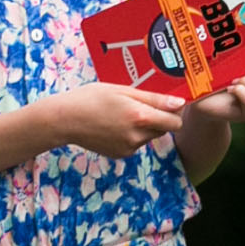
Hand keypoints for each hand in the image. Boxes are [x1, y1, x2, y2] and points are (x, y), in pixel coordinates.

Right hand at [53, 82, 185, 158]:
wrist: (65, 120)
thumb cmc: (91, 98)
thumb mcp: (123, 91)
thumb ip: (154, 99)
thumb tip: (179, 103)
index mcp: (140, 117)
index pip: (175, 122)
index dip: (174, 112)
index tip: (168, 103)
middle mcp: (137, 136)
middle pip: (164, 130)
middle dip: (159, 118)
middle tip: (141, 105)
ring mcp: (129, 148)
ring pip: (149, 136)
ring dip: (145, 127)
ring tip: (123, 114)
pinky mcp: (121, 155)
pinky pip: (136, 144)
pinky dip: (132, 135)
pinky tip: (115, 125)